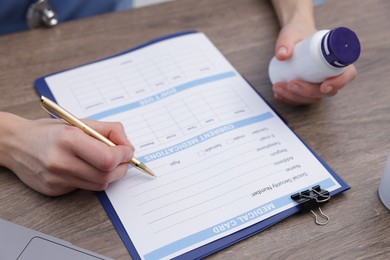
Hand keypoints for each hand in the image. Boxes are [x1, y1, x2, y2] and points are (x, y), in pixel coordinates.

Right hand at [0, 113, 133, 195]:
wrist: (16, 144)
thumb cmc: (49, 131)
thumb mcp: (78, 122)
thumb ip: (108, 130)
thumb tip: (127, 145)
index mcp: (68, 140)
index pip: (107, 158)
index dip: (124, 156)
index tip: (128, 151)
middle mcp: (60, 162)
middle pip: (106, 176)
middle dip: (121, 167)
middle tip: (122, 158)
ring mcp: (56, 179)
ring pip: (99, 185)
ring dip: (110, 175)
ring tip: (105, 162)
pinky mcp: (54, 190)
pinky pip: (85, 188)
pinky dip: (93, 179)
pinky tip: (86, 168)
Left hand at [272, 22, 356, 104]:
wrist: (292, 36)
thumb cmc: (297, 31)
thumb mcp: (290, 33)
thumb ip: (285, 41)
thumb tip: (281, 55)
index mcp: (337, 57)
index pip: (348, 74)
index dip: (338, 82)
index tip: (324, 86)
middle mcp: (332, 73)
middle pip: (326, 91)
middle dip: (308, 92)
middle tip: (291, 84)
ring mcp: (320, 83)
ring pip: (313, 98)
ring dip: (295, 97)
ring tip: (278, 87)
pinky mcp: (308, 88)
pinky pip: (302, 99)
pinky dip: (290, 99)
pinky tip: (279, 95)